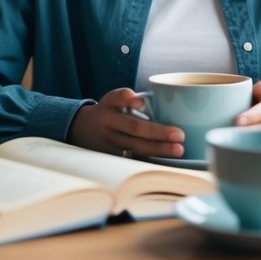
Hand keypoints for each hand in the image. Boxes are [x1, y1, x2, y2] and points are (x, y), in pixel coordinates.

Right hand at [67, 87, 184, 158]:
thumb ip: (125, 97)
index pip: (117, 99)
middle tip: (180, 135)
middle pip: (133, 128)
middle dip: (158, 132)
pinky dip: (151, 161)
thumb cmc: (107, 112)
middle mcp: (108, 125)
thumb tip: (141, 101)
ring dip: (158, 150)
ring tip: (178, 150)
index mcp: (109, 107)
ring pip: (135, 147)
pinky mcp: (113, 158)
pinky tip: (167, 163)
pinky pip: (134, 159)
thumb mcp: (111, 100)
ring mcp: (110, 144)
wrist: (81, 131)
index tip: (140, 102)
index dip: (127, 99)